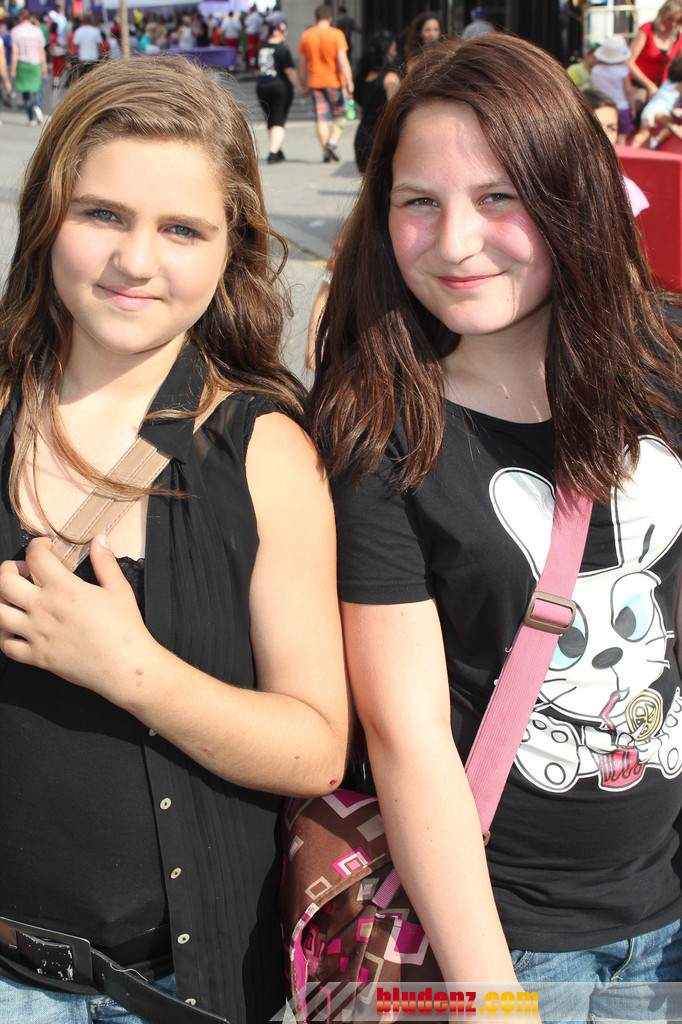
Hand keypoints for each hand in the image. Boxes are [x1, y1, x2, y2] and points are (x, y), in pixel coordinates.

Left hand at [0, 534, 154, 700]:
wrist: (125, 666)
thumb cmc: (125, 629)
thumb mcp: (118, 589)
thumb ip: (104, 562)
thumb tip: (99, 539)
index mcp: (64, 589)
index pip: (35, 557)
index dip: (37, 545)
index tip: (44, 547)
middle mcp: (44, 610)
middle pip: (4, 582)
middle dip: (8, 569)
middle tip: (21, 570)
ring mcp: (36, 635)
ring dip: (1, 599)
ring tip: (14, 596)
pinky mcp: (37, 657)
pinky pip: (6, 645)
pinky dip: (4, 634)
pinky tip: (13, 627)